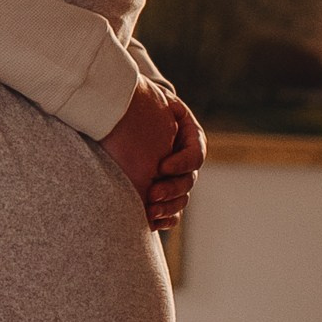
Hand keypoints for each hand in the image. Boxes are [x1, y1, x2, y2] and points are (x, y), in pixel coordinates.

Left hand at [103, 80, 205, 227]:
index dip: (182, 163)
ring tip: (149, 211)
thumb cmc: (140, 103)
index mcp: (190, 136)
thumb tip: (159, 110)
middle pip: (188, 181)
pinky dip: (165, 219)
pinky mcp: (163, 193)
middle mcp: (186, 160)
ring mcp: (176, 178)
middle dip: (171, 189)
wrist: (125, 112)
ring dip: (168, 208)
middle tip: (152, 194)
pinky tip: (152, 222)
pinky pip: (172, 212)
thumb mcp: (154, 99)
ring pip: (181, 199)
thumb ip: (160, 105)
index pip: (196, 154)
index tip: (161, 166)